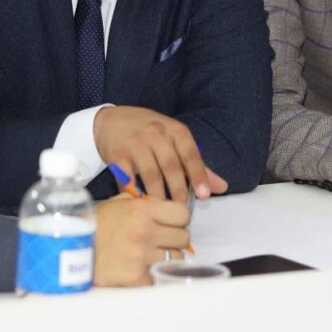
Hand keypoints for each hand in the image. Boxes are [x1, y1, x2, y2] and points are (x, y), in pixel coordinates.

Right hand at [93, 106, 227, 202]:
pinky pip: (127, 178)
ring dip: (159, 195)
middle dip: (179, 190)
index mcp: (175, 130)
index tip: (204, 195)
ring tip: (164, 211)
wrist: (110, 120)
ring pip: (151, 174)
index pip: (190, 153)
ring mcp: (136, 144)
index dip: (198, 175)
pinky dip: (134, 193)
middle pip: (171, 166)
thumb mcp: (173, 139)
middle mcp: (156, 134)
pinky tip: (140, 204)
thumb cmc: (148, 131)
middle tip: (183, 210)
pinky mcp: (117, 155)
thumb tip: (221, 187)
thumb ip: (195, 163)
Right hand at [93, 193, 190, 286]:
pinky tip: (139, 270)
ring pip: (175, 258)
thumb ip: (142, 202)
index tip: (170, 224)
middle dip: (174, 239)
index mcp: (142, 210)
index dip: (178, 219)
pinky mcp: (136, 276)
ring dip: (165, 258)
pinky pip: (157, 277)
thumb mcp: (117, 203)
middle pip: (183, 237)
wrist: (69, 250)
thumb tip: (162, 205)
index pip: (182, 214)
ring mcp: (142, 255)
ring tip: (149, 256)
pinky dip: (151, 276)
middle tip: (160, 241)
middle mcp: (145, 231)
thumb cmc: (93, 224)